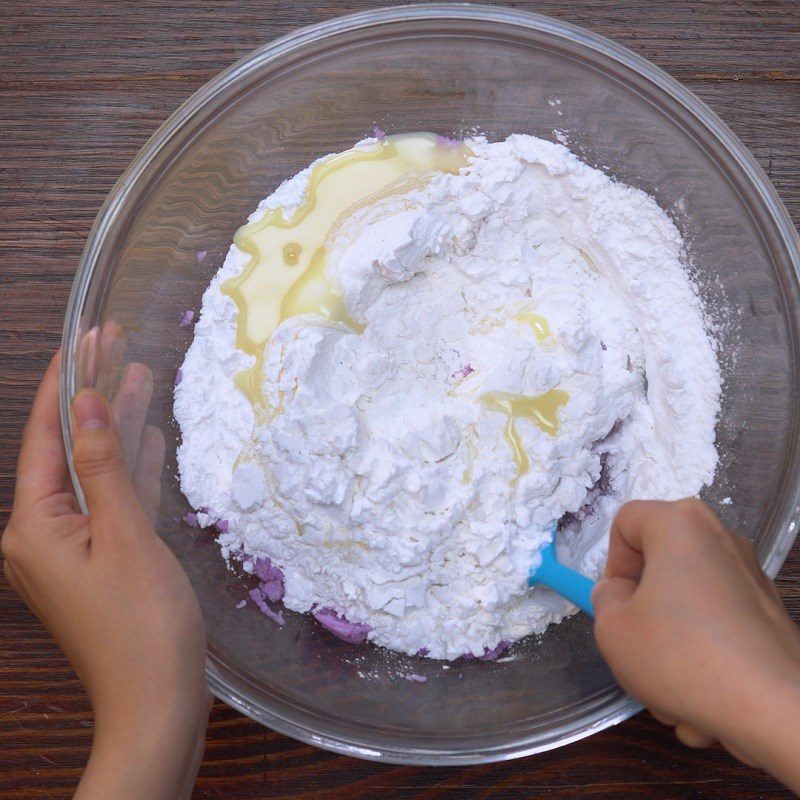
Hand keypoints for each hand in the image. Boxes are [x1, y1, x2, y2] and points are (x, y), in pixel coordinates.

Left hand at [2, 348, 209, 799]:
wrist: (157, 705)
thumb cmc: (142, 625)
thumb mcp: (125, 536)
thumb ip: (105, 466)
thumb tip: (88, 404)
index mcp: (32, 527)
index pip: (46, 436)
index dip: (66, 383)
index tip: (85, 337)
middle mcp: (42, 534)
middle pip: (70, 448)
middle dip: (93, 396)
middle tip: (115, 341)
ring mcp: (73, 549)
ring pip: (97, 471)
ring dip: (118, 427)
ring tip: (139, 373)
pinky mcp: (103, 561)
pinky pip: (114, 502)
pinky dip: (130, 470)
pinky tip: (147, 438)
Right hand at [593, 498, 799, 791]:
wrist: (774, 709)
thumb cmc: (682, 655)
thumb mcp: (613, 630)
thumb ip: (605, 602)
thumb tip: (621, 593)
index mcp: (681, 526)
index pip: (627, 522)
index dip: (611, 562)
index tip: (616, 603)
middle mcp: (721, 540)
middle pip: (661, 566)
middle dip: (644, 612)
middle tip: (637, 648)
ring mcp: (752, 578)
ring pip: (690, 605)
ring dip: (673, 646)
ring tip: (672, 694)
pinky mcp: (771, 617)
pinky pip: (721, 629)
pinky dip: (707, 660)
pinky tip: (704, 704)